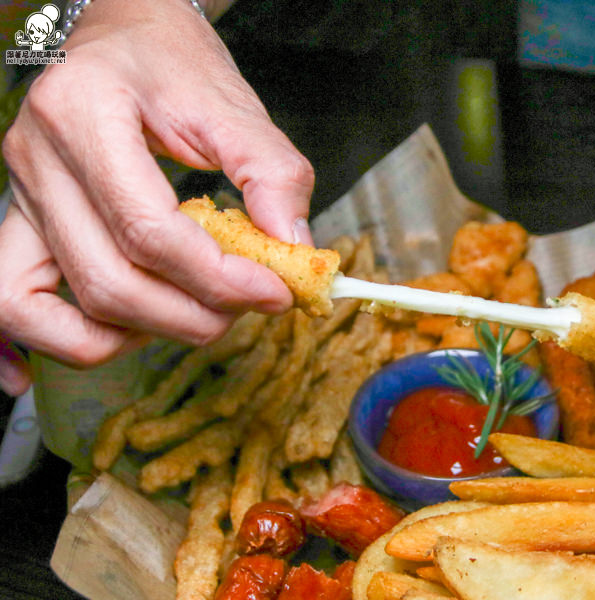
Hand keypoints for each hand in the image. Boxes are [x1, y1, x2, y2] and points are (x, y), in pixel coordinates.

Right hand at [0, 0, 314, 395]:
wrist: (120, 32)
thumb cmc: (171, 61)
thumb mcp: (231, 103)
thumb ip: (271, 173)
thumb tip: (294, 249)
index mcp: (84, 115)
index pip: (147, 228)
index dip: (218, 276)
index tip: (277, 290)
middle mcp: (37, 160)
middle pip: (109, 281)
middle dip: (194, 314)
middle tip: (251, 306)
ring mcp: (22, 197)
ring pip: (67, 306)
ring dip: (147, 332)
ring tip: (201, 312)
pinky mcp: (23, 224)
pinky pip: (13, 303)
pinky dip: (60, 340)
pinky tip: (111, 343)